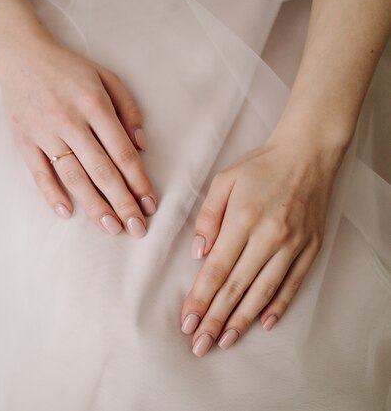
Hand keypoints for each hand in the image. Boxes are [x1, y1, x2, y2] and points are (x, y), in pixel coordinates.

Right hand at [0, 39, 156, 236]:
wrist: (22, 55)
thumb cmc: (69, 69)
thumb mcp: (107, 77)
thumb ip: (128, 109)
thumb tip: (142, 146)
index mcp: (95, 105)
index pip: (122, 153)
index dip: (138, 181)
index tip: (150, 204)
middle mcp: (70, 122)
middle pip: (102, 171)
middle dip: (122, 203)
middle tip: (137, 228)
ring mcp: (45, 133)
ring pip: (73, 177)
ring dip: (94, 205)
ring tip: (111, 228)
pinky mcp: (24, 141)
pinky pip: (39, 173)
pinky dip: (52, 194)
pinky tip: (67, 213)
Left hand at [179, 134, 344, 356]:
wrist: (307, 154)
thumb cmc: (260, 166)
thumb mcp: (223, 182)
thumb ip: (207, 218)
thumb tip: (198, 253)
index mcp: (243, 220)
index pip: (217, 270)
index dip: (201, 299)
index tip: (187, 322)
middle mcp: (269, 237)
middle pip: (237, 287)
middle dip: (215, 319)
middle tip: (200, 344)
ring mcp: (293, 245)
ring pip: (264, 291)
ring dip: (243, 319)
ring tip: (226, 341)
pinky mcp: (310, 248)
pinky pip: (293, 283)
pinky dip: (279, 305)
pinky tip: (264, 324)